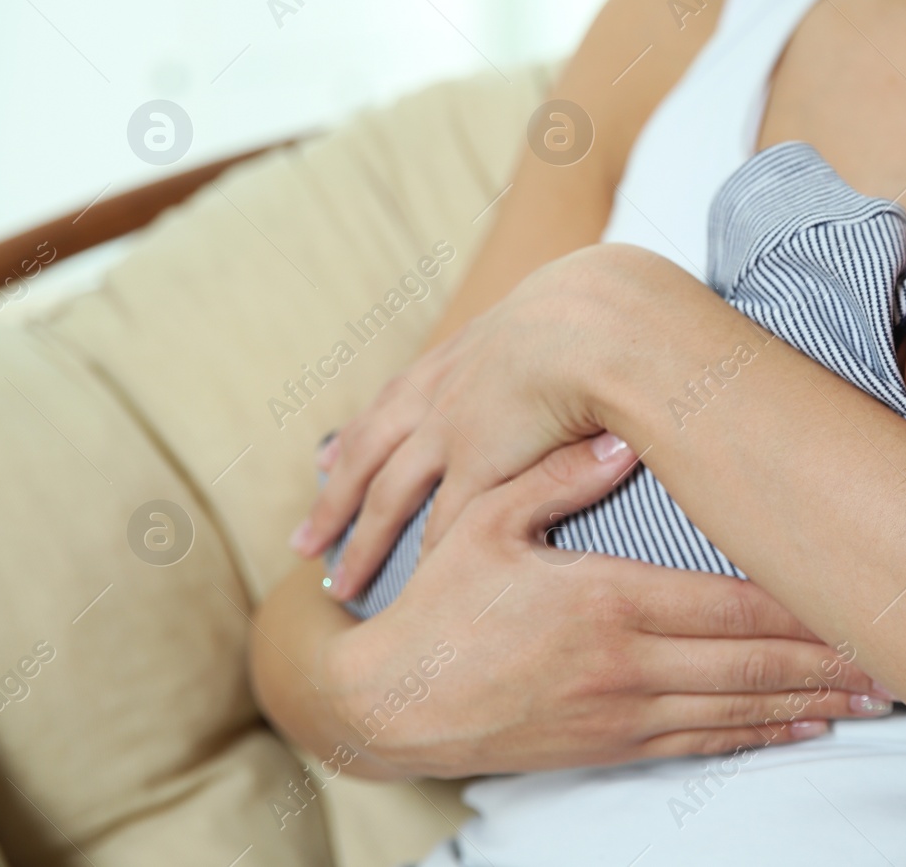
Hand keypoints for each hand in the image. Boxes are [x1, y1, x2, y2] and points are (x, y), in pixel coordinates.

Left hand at [293, 245, 656, 599]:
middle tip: (303, 540)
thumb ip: (559, 336)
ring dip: (363, 544)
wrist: (600, 322)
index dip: (364, 431)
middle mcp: (442, 391)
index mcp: (462, 352)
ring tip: (340, 587)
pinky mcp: (478, 468)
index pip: (398, 397)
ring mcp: (452, 431)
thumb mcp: (564, 314)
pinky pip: (441, 524)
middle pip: (369, 451)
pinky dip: (423, 561)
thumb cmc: (602, 312)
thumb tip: (586, 342)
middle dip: (334, 496)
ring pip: (388, 498)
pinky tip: (412, 592)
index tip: (328, 458)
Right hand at [316, 438, 891, 777]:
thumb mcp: (485, 525)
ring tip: (875, 696)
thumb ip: (557, 479)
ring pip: (740, 708)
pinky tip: (801, 727)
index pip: (731, 605)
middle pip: (753, 663)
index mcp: (607, 602)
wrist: (390, 707)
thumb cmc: (439, 609)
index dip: (803, 604)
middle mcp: (628, 664)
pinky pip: (704, 743)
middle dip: (831, 660)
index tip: (859, 595)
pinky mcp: (613, 745)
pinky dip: (760, 735)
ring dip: (812, 700)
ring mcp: (623, 713)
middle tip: (900, 654)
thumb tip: (625, 439)